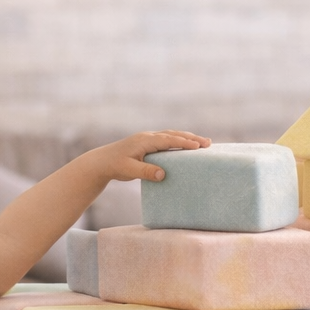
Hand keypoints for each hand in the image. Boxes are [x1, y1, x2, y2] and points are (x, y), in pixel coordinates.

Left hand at [88, 130, 210, 182]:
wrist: (101, 162)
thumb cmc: (114, 166)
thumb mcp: (129, 170)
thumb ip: (146, 172)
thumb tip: (163, 175)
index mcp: (145, 140)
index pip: (168, 140)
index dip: (184, 142)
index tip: (198, 146)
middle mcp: (148, 137)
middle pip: (173, 134)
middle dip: (191, 138)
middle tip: (208, 143)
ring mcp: (148, 139)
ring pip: (171, 135)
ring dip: (186, 138)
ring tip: (202, 143)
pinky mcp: (147, 144)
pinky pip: (167, 140)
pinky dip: (178, 141)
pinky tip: (186, 146)